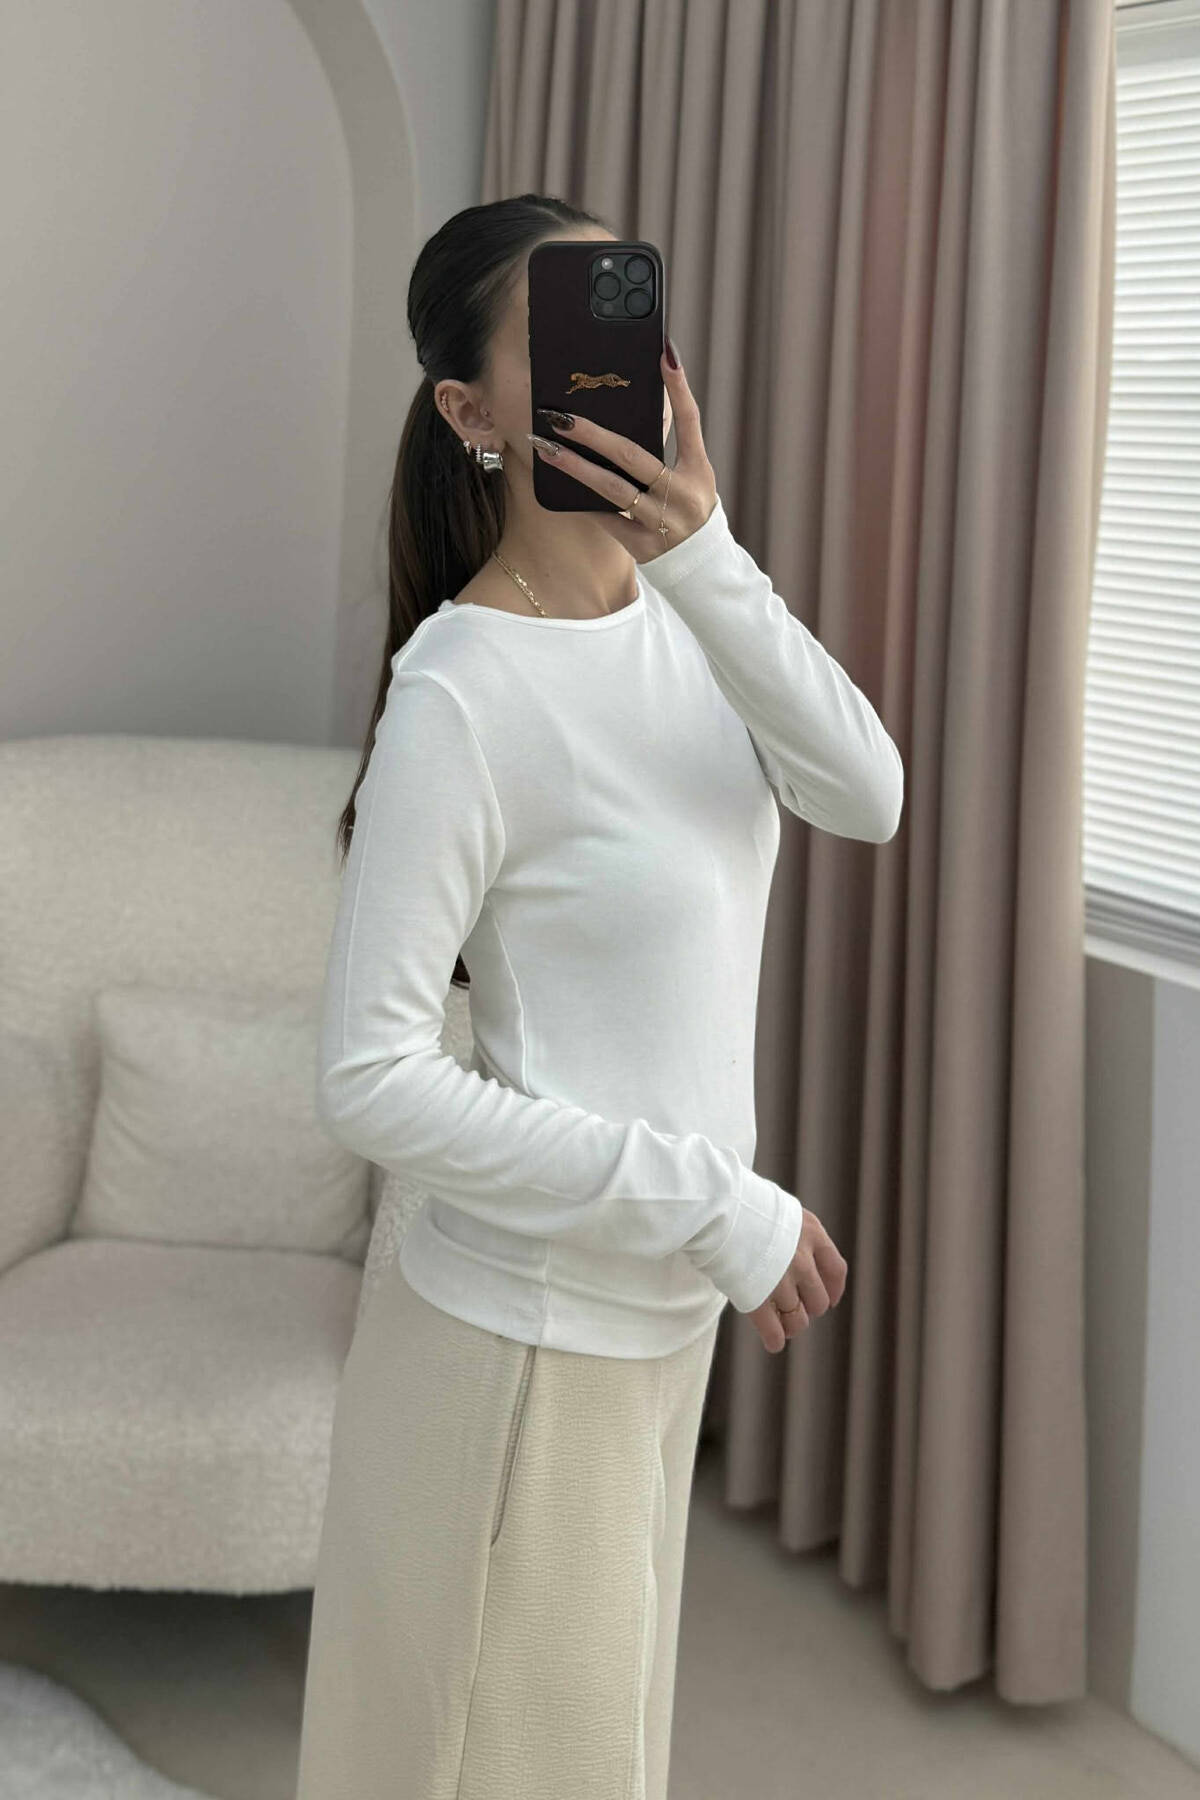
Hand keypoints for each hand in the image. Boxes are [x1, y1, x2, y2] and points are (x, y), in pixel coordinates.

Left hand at [528, 344, 717, 563]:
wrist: (699, 564)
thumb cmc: (688, 507)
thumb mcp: (693, 476)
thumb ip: (670, 446)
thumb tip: (641, 403)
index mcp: (698, 471)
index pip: (690, 422)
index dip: (678, 388)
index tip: (662, 355)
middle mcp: (682, 495)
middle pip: (633, 457)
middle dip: (592, 434)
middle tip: (560, 416)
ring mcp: (662, 523)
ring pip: (612, 490)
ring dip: (575, 467)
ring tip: (547, 448)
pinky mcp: (643, 547)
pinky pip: (606, 519)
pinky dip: (583, 502)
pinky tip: (558, 485)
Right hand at [747, 1208, 847, 1354]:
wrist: (718, 1206)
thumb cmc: (741, 1203)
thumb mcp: (779, 1210)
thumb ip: (792, 1233)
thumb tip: (795, 1252)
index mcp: (812, 1233)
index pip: (836, 1269)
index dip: (834, 1290)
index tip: (829, 1300)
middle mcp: (802, 1259)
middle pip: (818, 1300)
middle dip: (807, 1308)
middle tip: (794, 1309)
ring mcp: (780, 1281)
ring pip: (797, 1320)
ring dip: (792, 1326)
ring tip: (784, 1328)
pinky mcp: (757, 1298)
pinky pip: (773, 1330)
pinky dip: (775, 1339)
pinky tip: (773, 1343)